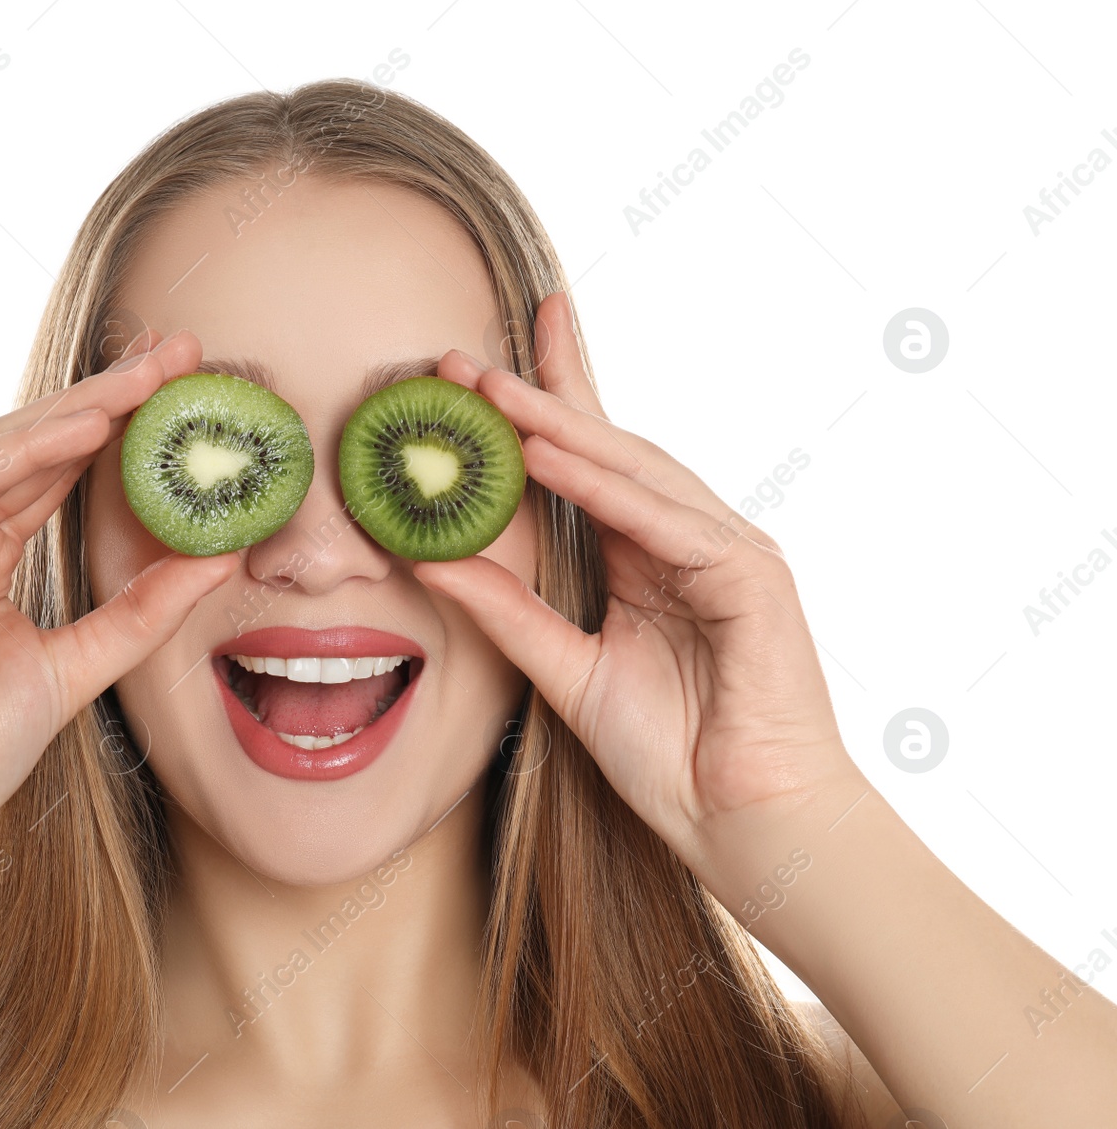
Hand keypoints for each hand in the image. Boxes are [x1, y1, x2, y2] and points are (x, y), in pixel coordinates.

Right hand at [0, 329, 239, 842]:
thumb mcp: (76, 666)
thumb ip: (142, 611)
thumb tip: (219, 558)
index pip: (53, 473)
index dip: (120, 430)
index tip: (185, 394)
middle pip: (32, 446)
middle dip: (108, 397)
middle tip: (177, 352)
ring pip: (0, 450)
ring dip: (78, 407)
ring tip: (149, 375)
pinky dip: (23, 450)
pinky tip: (87, 423)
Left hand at [419, 293, 858, 874]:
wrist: (743, 823)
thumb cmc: (672, 756)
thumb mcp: (567, 672)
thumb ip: (508, 614)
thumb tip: (433, 562)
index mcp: (648, 557)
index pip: (590, 465)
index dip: (546, 407)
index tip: (485, 364)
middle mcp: (688, 540)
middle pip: (608, 449)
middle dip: (539, 398)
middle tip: (466, 360)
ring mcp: (725, 551)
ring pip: (635, 471)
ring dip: (561, 428)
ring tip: (491, 392)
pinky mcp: (751, 576)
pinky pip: (666, 520)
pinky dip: (604, 488)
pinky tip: (548, 459)